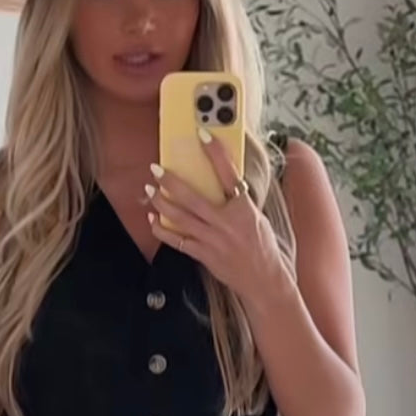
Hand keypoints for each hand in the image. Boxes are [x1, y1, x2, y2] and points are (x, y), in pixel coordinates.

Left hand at [145, 133, 287, 304]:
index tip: (203, 135)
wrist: (265, 280)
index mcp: (245, 208)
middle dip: (171, 182)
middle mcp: (227, 222)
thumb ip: (239, 201)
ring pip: (180, 218)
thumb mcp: (257, 217)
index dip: (216, 153)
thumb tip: (222, 182)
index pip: (229, 174)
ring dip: (162, 202)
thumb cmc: (263, 247)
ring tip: (150, 190)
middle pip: (193, 197)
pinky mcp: (204, 255)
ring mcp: (213, 240)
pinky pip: (177, 241)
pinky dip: (162, 229)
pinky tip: (152, 219)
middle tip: (156, 169)